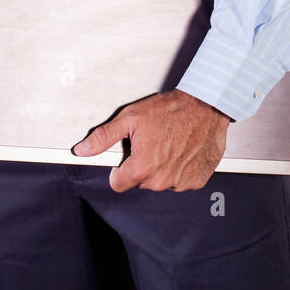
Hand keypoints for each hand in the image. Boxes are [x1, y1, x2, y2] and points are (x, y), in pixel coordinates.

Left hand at [72, 89, 230, 192]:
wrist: (206, 105)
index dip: (120, 168)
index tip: (128, 156)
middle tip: (152, 142)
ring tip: (169, 143)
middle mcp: (161, 180)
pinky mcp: (197, 180)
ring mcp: (181, 182)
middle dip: (143, 164)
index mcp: (142, 168)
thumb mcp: (131, 118)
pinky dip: (181, 168)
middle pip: (141, 181)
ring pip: (161, 181)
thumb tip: (82, 149)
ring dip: (163, 167)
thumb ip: (103, 137)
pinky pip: (182, 180)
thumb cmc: (172, 110)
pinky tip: (183, 149)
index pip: (118, 183)